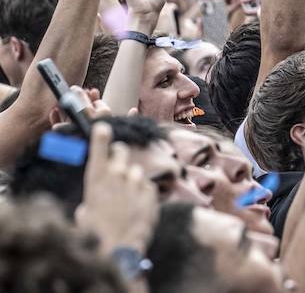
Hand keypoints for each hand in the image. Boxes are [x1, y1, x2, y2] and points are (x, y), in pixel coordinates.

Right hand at [75, 122, 157, 255]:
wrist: (117, 248)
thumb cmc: (96, 233)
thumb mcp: (84, 214)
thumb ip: (90, 201)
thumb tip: (90, 205)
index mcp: (96, 179)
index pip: (99, 148)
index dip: (101, 135)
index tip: (103, 125)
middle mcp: (117, 174)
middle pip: (121, 152)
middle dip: (119, 156)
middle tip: (118, 167)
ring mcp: (135, 181)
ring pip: (135, 171)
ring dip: (132, 180)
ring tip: (126, 201)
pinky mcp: (150, 190)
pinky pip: (146, 186)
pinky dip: (143, 194)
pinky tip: (137, 209)